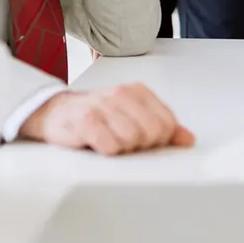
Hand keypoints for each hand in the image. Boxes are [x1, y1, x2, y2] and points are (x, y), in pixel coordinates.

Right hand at [17, 84, 195, 155]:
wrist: (55, 113)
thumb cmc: (97, 116)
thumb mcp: (132, 117)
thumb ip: (162, 127)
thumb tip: (188, 140)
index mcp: (138, 92)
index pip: (167, 123)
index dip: (158, 141)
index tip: (143, 141)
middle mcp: (122, 94)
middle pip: (153, 133)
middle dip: (140, 145)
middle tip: (122, 142)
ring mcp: (103, 106)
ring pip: (132, 140)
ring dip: (120, 149)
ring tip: (107, 140)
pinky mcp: (85, 121)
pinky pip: (110, 146)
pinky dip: (105, 151)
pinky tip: (96, 144)